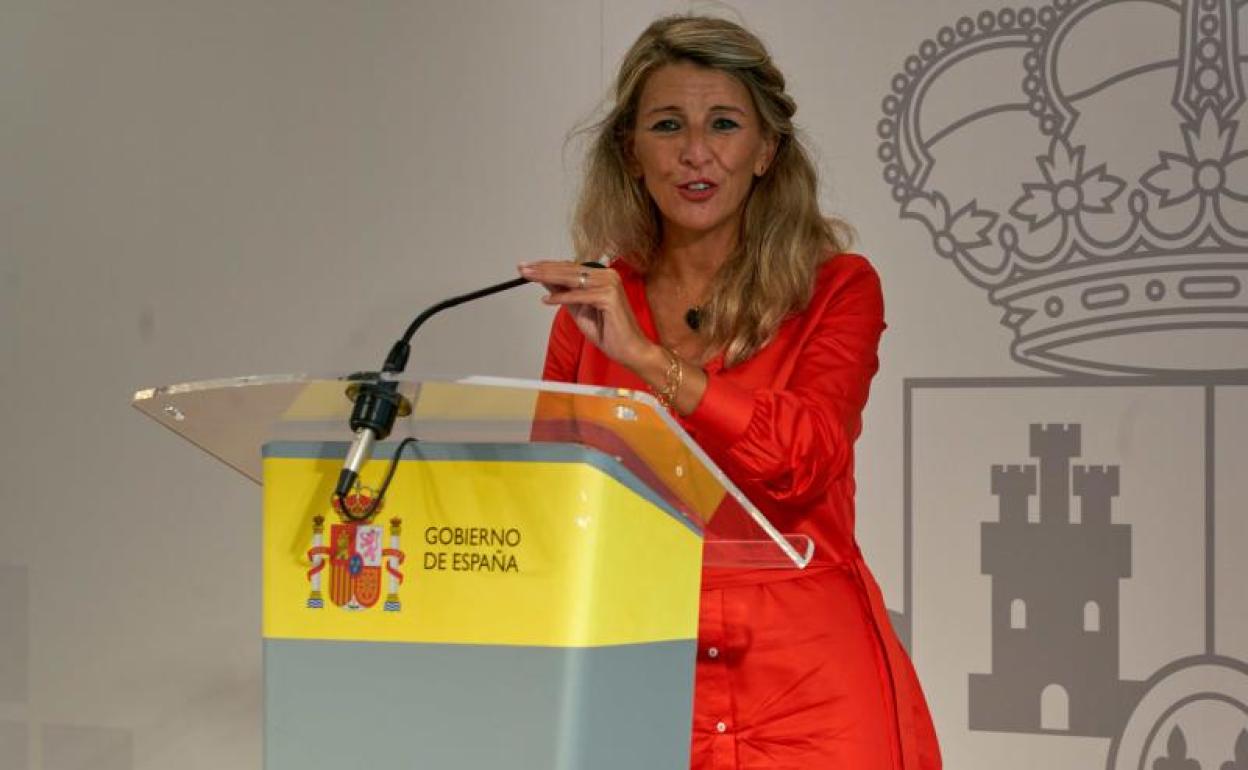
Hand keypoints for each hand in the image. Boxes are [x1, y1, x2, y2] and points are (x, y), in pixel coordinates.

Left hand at [518, 260, 652, 369]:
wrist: (629, 350)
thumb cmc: (609, 332)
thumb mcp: (579, 310)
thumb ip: (564, 294)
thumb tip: (545, 281)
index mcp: (602, 276)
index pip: (569, 267)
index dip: (546, 266)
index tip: (527, 267)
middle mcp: (607, 275)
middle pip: (568, 270)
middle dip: (542, 269)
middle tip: (522, 269)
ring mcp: (610, 284)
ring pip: (572, 279)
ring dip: (547, 278)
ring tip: (528, 277)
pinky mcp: (609, 297)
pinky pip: (580, 296)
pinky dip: (562, 298)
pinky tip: (546, 300)